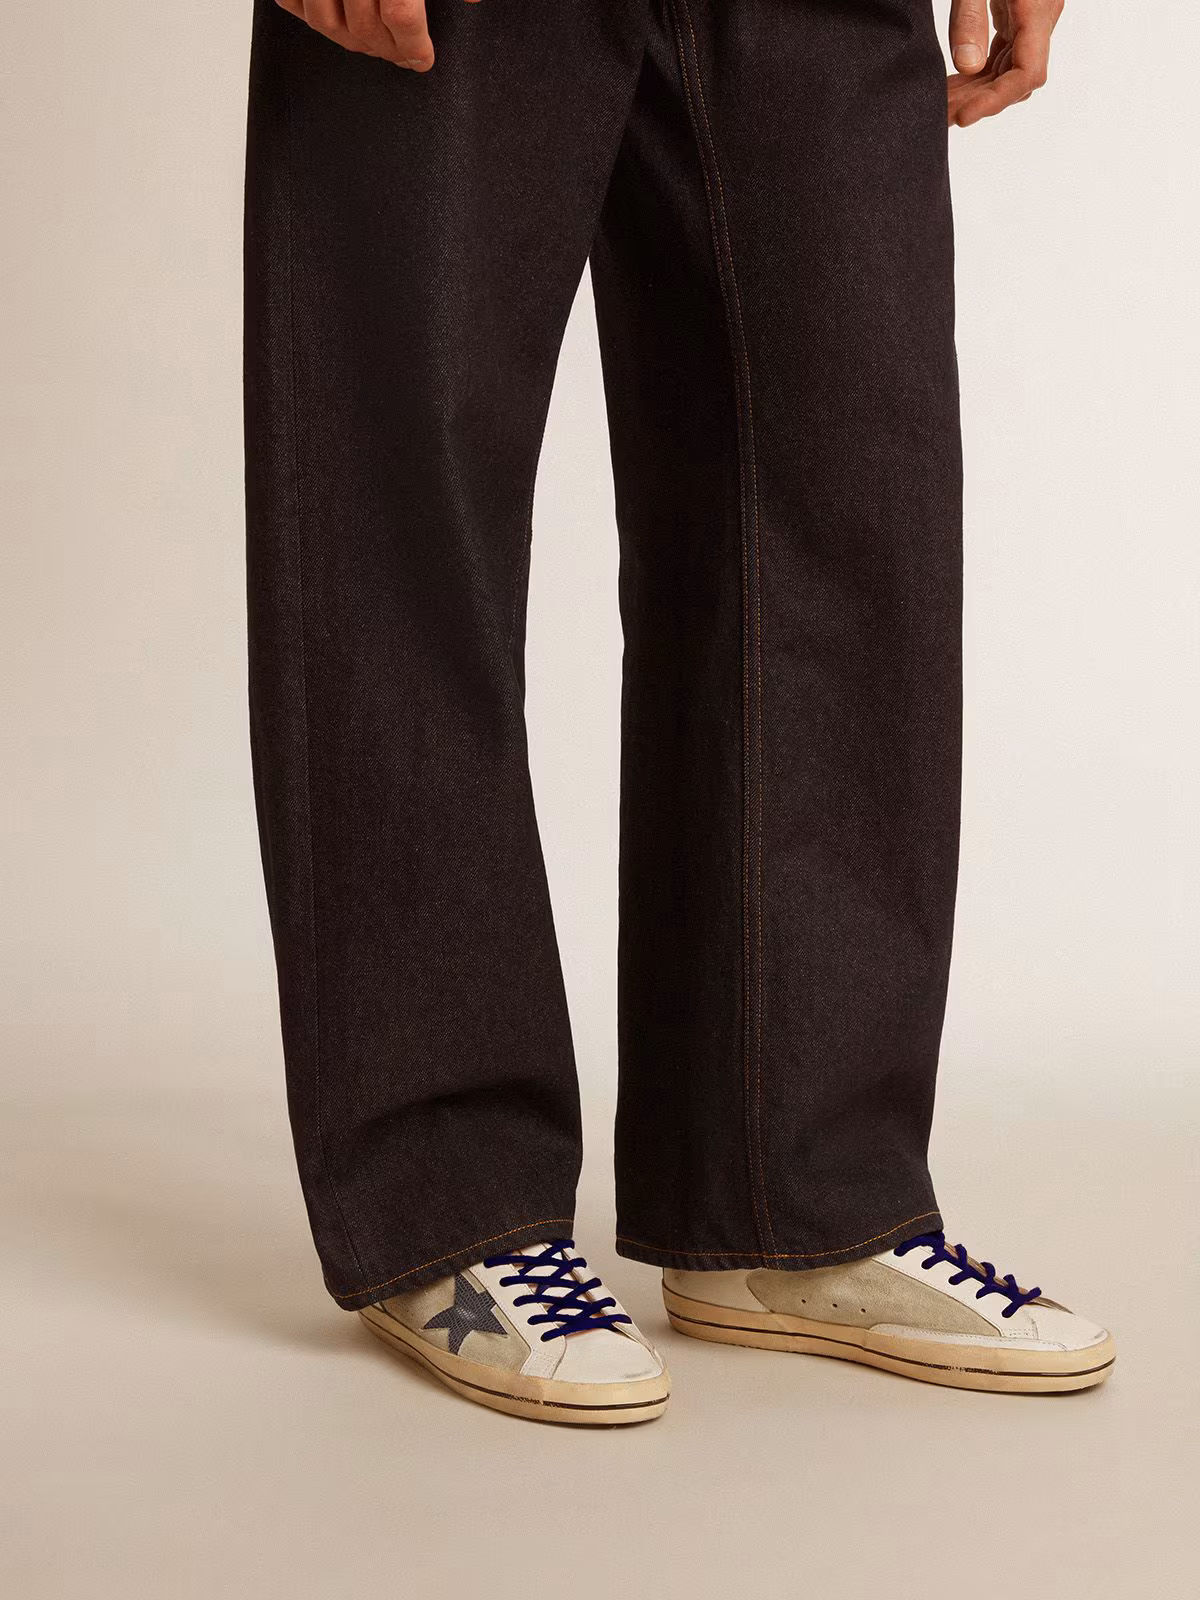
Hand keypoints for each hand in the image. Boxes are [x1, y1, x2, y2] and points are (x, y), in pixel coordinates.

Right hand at [274, 0, 481, 72]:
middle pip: (364, 26)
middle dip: (386, 48)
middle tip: (403, 56)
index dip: (413, 46)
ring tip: (372, 43)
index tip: (422, 61)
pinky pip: (290, 1)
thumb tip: (473, 4)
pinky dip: (306, 13)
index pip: (402, 15)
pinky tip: (333, 22)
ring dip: (350, 38)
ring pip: (324, 21)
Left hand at [946, 0, 1063, 127]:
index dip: (995, 101)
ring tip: (943, 103)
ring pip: (1007, 72)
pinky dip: (978, 74)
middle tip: (942, 115)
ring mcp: (1031, 19)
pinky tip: (956, 84)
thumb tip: (968, 65)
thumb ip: (970, 18)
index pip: (1027, 74)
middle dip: (977, 102)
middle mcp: (1041, 18)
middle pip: (1015, 79)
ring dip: (975, 92)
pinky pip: (1002, 56)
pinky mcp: (1018, 17)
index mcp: (1037, 9)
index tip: (963, 117)